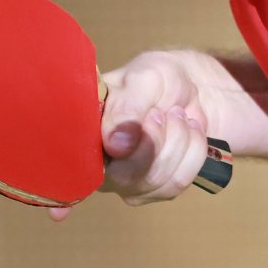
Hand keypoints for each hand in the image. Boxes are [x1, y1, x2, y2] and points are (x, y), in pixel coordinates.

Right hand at [48, 51, 212, 220]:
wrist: (193, 90)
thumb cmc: (158, 80)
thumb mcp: (145, 77)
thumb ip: (128, 106)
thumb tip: (115, 146)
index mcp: (85, 132)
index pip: (74, 164)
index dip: (81, 173)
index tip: (111, 155)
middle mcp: (98, 163)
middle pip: (126, 176)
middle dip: (155, 140)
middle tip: (159, 112)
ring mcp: (127, 181)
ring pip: (156, 179)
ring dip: (178, 140)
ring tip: (175, 116)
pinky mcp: (155, 189)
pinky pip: (178, 182)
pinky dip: (192, 150)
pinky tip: (187, 131)